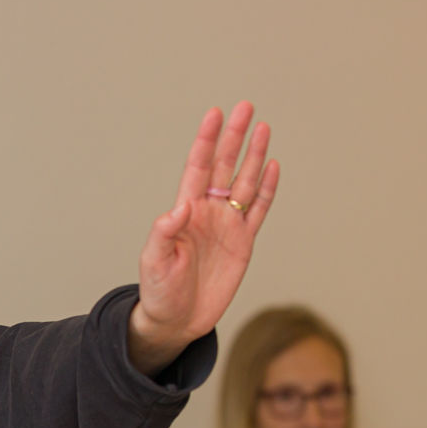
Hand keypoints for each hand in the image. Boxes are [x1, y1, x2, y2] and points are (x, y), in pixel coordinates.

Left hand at [127, 101, 279, 375]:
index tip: (215, 114)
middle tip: (245, 107)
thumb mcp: (155, 262)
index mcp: (185, 211)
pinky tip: (272, 166)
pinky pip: (258, 211)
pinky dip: (266, 190)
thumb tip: (180, 207)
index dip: (207, 141)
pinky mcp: (243, 243)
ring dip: (253, 156)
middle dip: (234, 137)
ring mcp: (227, 226)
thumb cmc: (159, 291)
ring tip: (262, 127)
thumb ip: (165, 232)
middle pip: (225, 166)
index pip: (198, 167)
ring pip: (244, 183)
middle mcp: (208, 212)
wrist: (177, 320)